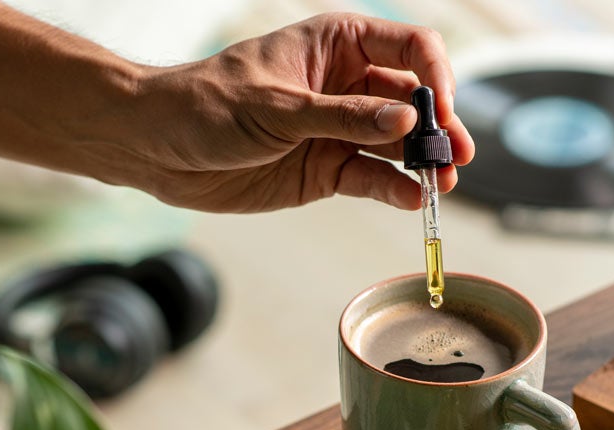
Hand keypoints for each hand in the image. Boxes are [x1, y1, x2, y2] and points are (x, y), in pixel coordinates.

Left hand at [97, 13, 473, 212]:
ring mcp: (339, 131)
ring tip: (441, 187)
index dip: (436, 78)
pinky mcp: (325, 171)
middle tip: (456, 158)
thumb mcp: (277, 108)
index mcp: (338, 45)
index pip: (410, 49)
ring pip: (397, 145)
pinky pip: (370, 179)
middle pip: (414, 101)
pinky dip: (392, 190)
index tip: (442, 112)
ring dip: (422, 165)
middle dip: (439, 128)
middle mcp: (347, 86)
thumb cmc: (206, 105)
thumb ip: (344, 117)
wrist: (157, 147)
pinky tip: (409, 200)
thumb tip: (405, 120)